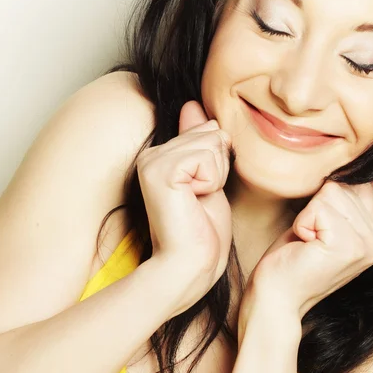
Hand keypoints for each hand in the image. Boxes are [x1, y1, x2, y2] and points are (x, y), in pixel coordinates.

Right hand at [136, 100, 232, 315]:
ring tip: (197, 201)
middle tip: (201, 200)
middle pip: (212, 133)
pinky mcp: (159, 171)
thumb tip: (194, 105)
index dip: (220, 163)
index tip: (202, 192)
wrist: (190, 267)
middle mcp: (152, 154)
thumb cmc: (202, 232)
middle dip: (220, 168)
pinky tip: (194, 201)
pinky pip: (206, 157)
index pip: (209, 130)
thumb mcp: (209, 179)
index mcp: (161, 155)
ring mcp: (152, 161)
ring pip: (212, 142)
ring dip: (217, 176)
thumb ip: (200, 143)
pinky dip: (211, 182)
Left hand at [247, 179, 372, 318]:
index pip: (359, 186)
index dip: (327, 203)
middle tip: (312, 241)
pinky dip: (302, 223)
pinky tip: (306, 247)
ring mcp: (365, 245)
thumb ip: (360, 204)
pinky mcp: (346, 246)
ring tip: (309, 243)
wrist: (277, 296)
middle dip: (317, 207)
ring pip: (331, 193)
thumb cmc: (295, 259)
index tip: (321, 234)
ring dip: (309, 215)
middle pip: (344, 187)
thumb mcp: (331, 225)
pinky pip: (318, 207)